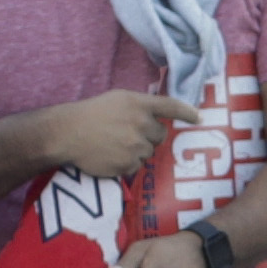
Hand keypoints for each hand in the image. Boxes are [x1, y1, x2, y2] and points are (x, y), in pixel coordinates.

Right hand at [45, 92, 204, 183]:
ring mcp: (135, 146)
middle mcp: (141, 124)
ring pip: (148, 153)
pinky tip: (110, 155)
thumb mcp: (117, 100)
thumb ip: (139, 106)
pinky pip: (136, 167)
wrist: (68, 133)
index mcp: (138, 103)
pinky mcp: (128, 164)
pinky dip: (126, 164)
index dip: (187, 112)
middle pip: (161, 135)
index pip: (170, 106)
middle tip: (129, 134)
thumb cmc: (91, 114)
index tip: (199, 118)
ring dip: (137, 151)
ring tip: (115, 145)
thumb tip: (157, 117)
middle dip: (150, 136)